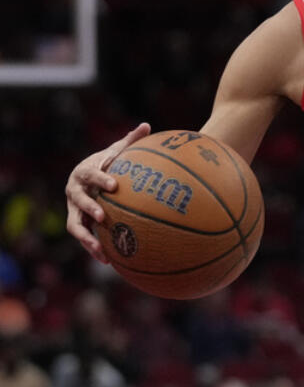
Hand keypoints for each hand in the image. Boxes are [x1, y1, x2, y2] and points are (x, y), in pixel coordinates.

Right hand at [64, 122, 150, 260]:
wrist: (85, 178)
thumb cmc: (106, 164)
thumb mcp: (115, 152)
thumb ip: (129, 141)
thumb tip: (146, 125)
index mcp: (83, 173)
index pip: (90, 175)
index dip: (100, 179)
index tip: (114, 185)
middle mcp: (74, 192)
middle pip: (78, 201)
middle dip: (89, 208)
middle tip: (104, 215)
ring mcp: (73, 210)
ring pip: (75, 226)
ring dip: (86, 238)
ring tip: (101, 249)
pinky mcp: (78, 224)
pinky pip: (84, 238)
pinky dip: (94, 248)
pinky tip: (110, 261)